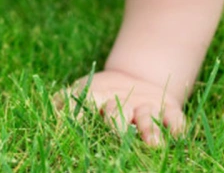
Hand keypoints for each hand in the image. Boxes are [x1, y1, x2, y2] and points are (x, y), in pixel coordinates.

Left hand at [53, 69, 184, 145]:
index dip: (79, 111)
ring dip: (150, 129)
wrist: (137, 80)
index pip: (86, 102)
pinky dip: (176, 127)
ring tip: (152, 143)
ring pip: (148, 117)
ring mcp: (147, 107)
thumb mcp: (80, 93)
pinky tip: (175, 136)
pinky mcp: (170, 111)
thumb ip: (63, 102)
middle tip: (117, 133)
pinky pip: (176, 119)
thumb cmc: (101, 96)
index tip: (74, 123)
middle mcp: (123, 102)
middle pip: (118, 112)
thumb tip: (47, 112)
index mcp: (97, 97)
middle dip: (118, 123)